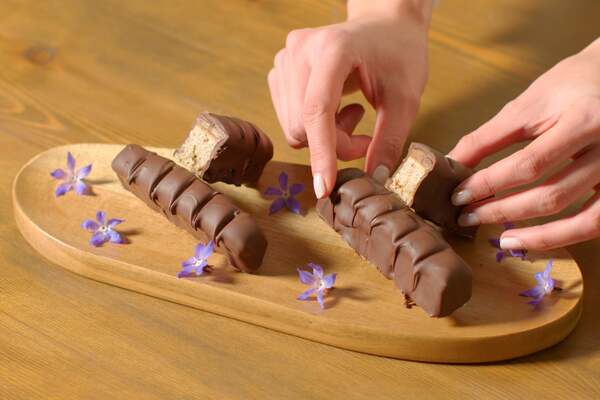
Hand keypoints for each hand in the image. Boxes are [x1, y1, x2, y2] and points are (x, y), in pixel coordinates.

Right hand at [268, 0, 431, 197]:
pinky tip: (337, 108)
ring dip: (325, 137)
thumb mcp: (406, 99)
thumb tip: (374, 178)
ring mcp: (285, 58)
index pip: (316, 110)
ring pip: (293, 127)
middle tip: (366, 137)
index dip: (321, 153)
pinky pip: (289, 119)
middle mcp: (300, 50)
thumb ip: (390, 139)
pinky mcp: (279, 70)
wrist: (384, 25)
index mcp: (333, 48)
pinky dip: (315, 127)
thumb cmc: (399, 53)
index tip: (325, 187)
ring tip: (354, 116)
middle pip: (302, 125)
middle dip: (334, 145)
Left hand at [449, 38, 599, 250]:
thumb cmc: (572, 85)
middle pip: (552, 195)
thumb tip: (450, 164)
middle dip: (504, 211)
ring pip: (582, 220)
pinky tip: (534, 238)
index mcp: (583, 120)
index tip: (458, 195)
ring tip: (502, 241)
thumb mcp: (528, 104)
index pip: (529, 164)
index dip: (490, 184)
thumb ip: (489, 137)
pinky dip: (564, 236)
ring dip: (537, 235)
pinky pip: (597, 224)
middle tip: (468, 217)